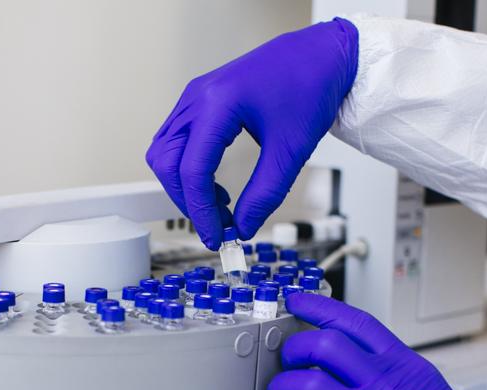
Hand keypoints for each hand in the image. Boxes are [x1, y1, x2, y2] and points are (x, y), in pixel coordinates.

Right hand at [145, 18, 358, 249]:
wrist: (321, 55)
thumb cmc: (310, 86)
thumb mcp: (290, 150)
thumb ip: (265, 194)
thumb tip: (244, 226)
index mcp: (217, 104)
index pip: (192, 170)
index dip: (200, 211)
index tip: (216, 236)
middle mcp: (197, 98)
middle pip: (167, 163)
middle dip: (187, 201)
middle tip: (216, 225)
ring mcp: (195, 97)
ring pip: (165, 153)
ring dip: (185, 186)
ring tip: (219, 206)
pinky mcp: (200, 101)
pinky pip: (176, 141)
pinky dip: (188, 169)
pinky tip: (215, 184)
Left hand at [265, 293, 486, 389]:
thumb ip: (396, 378)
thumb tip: (363, 370)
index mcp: (405, 369)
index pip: (355, 323)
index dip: (320, 307)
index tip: (298, 301)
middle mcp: (384, 387)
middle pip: (323, 344)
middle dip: (294, 348)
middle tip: (287, 360)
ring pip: (305, 383)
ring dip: (281, 387)